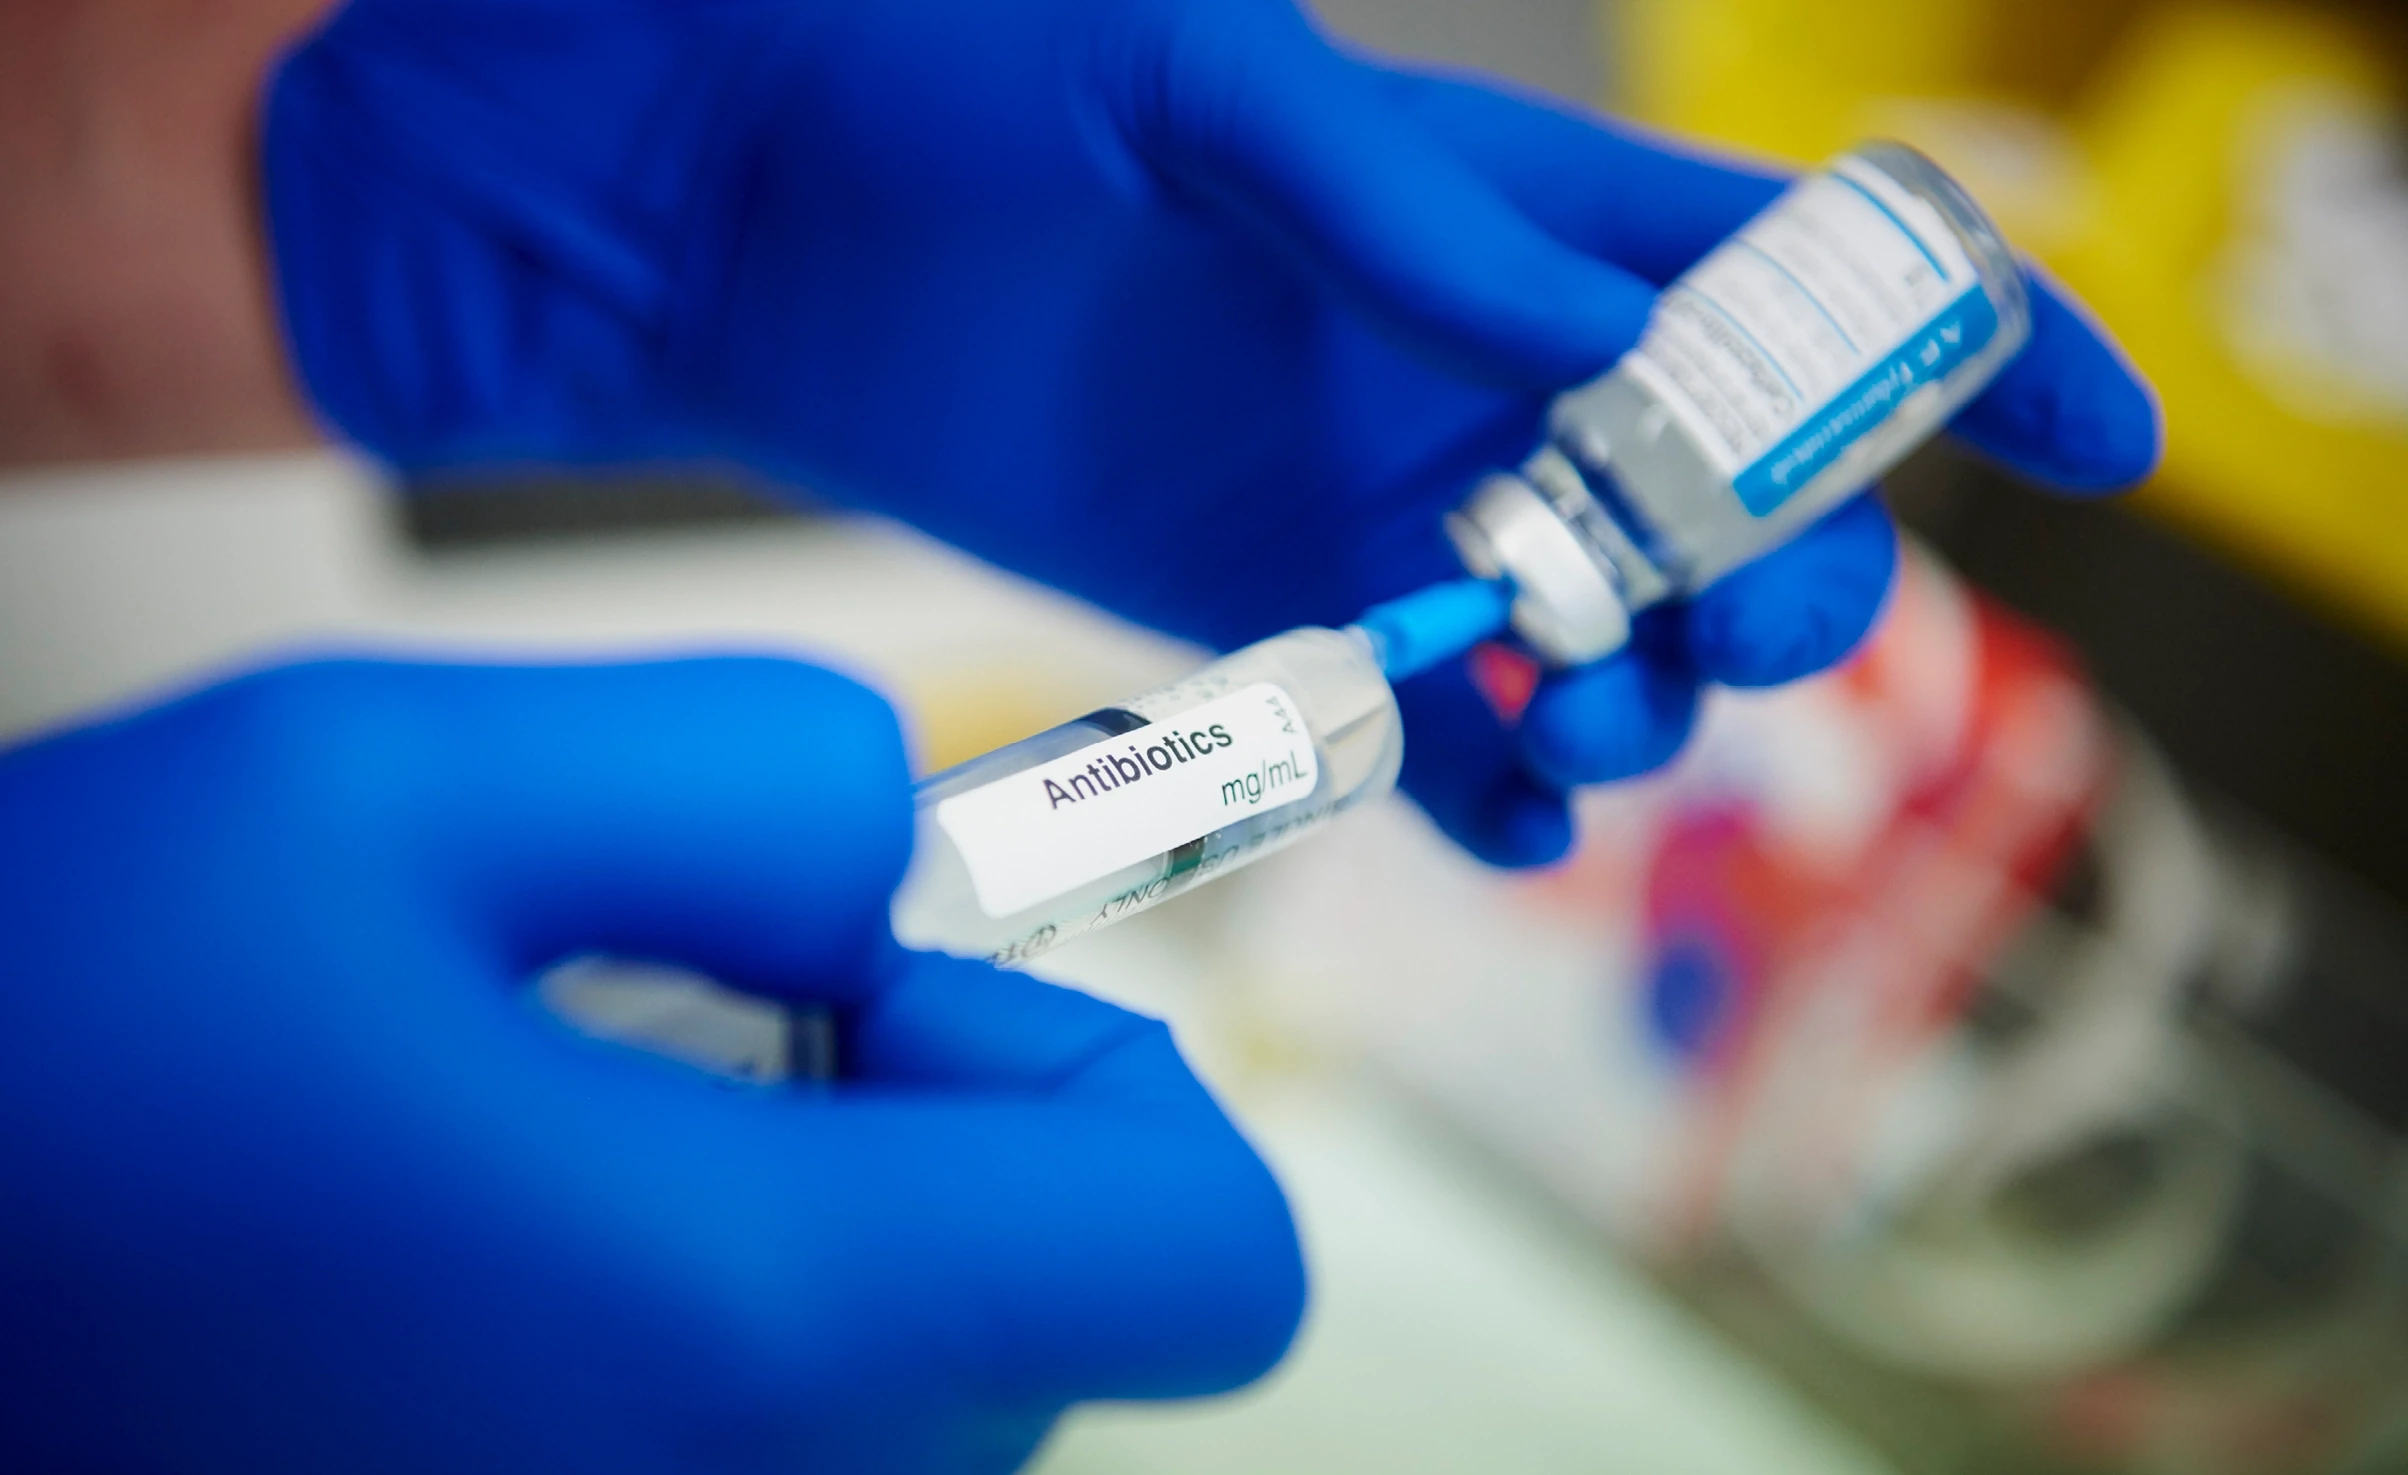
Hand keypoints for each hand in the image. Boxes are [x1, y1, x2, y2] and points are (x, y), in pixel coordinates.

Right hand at [0, 659, 1300, 1474]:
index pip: (1211, 1254)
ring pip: (904, 1396)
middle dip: (914, 1139)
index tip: (868, 996)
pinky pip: (760, 1461)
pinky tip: (465, 1277)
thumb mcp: (368, 785)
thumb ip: (739, 774)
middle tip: (636, 1040)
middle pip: (1050, 1315)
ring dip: (790, 1244)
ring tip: (512, 1159)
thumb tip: (894, 859)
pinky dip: (691, 1350)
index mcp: (748, 1330)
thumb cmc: (21, 1071)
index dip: (1089, 1082)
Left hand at [265, 0, 2158, 863]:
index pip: (1776, 276)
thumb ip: (1398, 209)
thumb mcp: (1188, 81)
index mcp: (1492, 205)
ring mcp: (1366, 497)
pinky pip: (1435, 728)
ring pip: (1603, 645)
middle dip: (1783, 583)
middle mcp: (1463, 363)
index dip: (1960, 349)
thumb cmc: (942, 70)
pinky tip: (1479, 804)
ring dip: (1640, 713)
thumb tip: (1577, 344)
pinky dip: (1488, 787)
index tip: (2104, 440)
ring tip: (1567, 728)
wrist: (731, 199)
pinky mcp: (1253, 603)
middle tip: (1701, 627)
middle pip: (1731, 505)